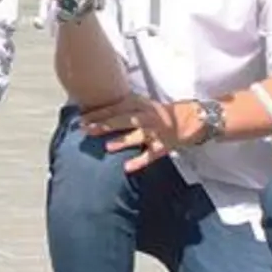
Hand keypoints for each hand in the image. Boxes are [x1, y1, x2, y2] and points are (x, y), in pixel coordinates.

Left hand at [83, 94, 202, 172]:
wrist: (191, 118)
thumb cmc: (160, 112)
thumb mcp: (141, 104)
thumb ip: (122, 107)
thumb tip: (96, 112)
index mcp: (140, 105)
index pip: (115, 107)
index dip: (98, 113)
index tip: (81, 118)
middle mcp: (147, 116)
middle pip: (123, 120)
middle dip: (104, 124)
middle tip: (87, 130)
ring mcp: (155, 132)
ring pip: (137, 136)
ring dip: (123, 141)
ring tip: (107, 147)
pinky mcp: (163, 146)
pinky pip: (150, 155)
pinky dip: (139, 162)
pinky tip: (126, 168)